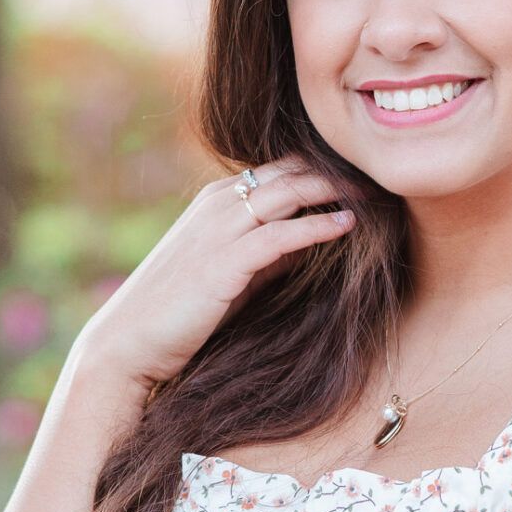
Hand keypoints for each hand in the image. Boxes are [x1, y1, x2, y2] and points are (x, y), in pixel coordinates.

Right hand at [73, 154, 357, 402]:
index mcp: (218, 200)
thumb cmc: (181, 312)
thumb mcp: (233, 272)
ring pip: (287, 193)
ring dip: (335, 189)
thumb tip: (315, 237)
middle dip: (338, 170)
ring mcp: (218, 229)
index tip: (366, 174)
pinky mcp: (223, 261)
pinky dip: (316, 225)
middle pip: (290, 171)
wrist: (129, 344)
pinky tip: (348, 224)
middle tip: (382, 175)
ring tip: (377, 190)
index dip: (325, 168)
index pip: (282, 169)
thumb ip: (270, 251)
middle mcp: (218, 205)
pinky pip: (280, 234)